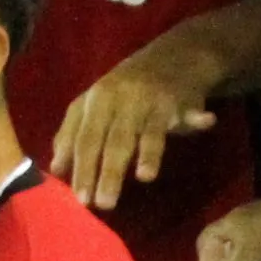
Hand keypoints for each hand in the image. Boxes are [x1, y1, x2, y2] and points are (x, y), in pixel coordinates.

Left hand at [49, 38, 216, 212]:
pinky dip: (196, 118)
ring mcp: (150, 100)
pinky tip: (205, 123)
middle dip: (107, 171)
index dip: (80, 168)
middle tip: (104, 203)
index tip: (79, 199)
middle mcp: (119, 100)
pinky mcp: (179, 100)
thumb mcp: (92, 107)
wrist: (165, 58)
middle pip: (112, 140)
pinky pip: (188, 112)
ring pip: (146, 133)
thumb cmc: (122, 92)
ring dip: (147, 154)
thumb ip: (71, 135)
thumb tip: (55, 169)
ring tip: (144, 178)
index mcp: (93, 102)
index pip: (83, 139)